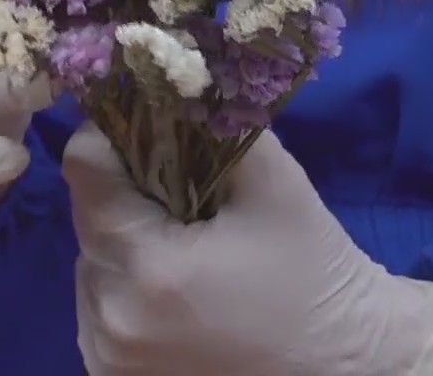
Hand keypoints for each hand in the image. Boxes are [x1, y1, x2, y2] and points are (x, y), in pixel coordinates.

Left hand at [63, 121, 432, 375]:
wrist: (348, 364)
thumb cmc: (314, 270)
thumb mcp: (274, 183)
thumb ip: (216, 124)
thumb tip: (168, 84)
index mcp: (150, 263)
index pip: (84, 169)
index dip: (109, 136)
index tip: (141, 128)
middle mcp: (114, 314)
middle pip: (88, 218)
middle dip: (123, 193)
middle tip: (173, 188)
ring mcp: (108, 353)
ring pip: (90, 264)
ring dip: (121, 243)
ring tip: (179, 242)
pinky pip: (98, 307)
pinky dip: (123, 288)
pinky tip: (172, 287)